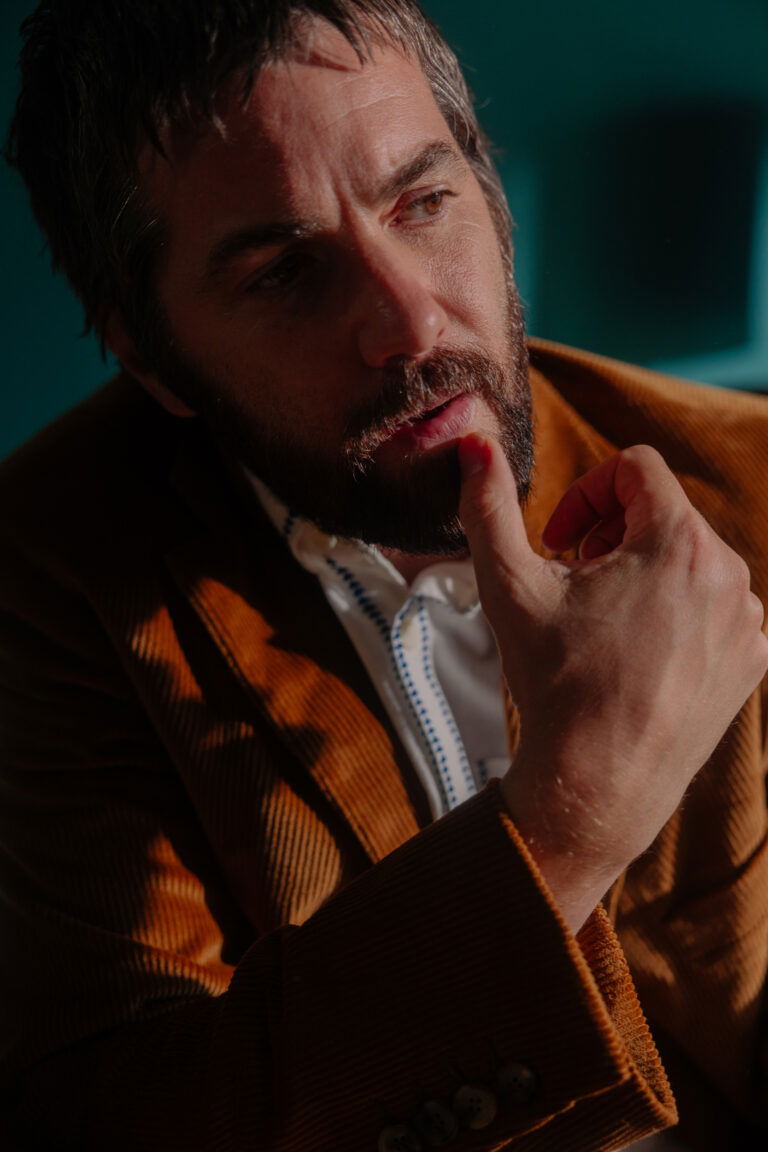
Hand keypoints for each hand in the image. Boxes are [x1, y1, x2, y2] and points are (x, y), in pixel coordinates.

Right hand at [458, 436, 767, 932]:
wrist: (597, 785)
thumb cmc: (554, 683)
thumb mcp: (509, 586)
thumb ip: (487, 506)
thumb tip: (474, 442)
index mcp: (679, 542)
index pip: (636, 468)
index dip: (586, 493)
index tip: (557, 541)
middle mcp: (729, 574)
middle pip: (663, 514)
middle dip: (611, 536)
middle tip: (572, 585)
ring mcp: (747, 622)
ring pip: (689, 560)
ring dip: (642, 573)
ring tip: (603, 623)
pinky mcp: (751, 662)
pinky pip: (714, 607)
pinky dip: (674, 613)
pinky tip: (636, 654)